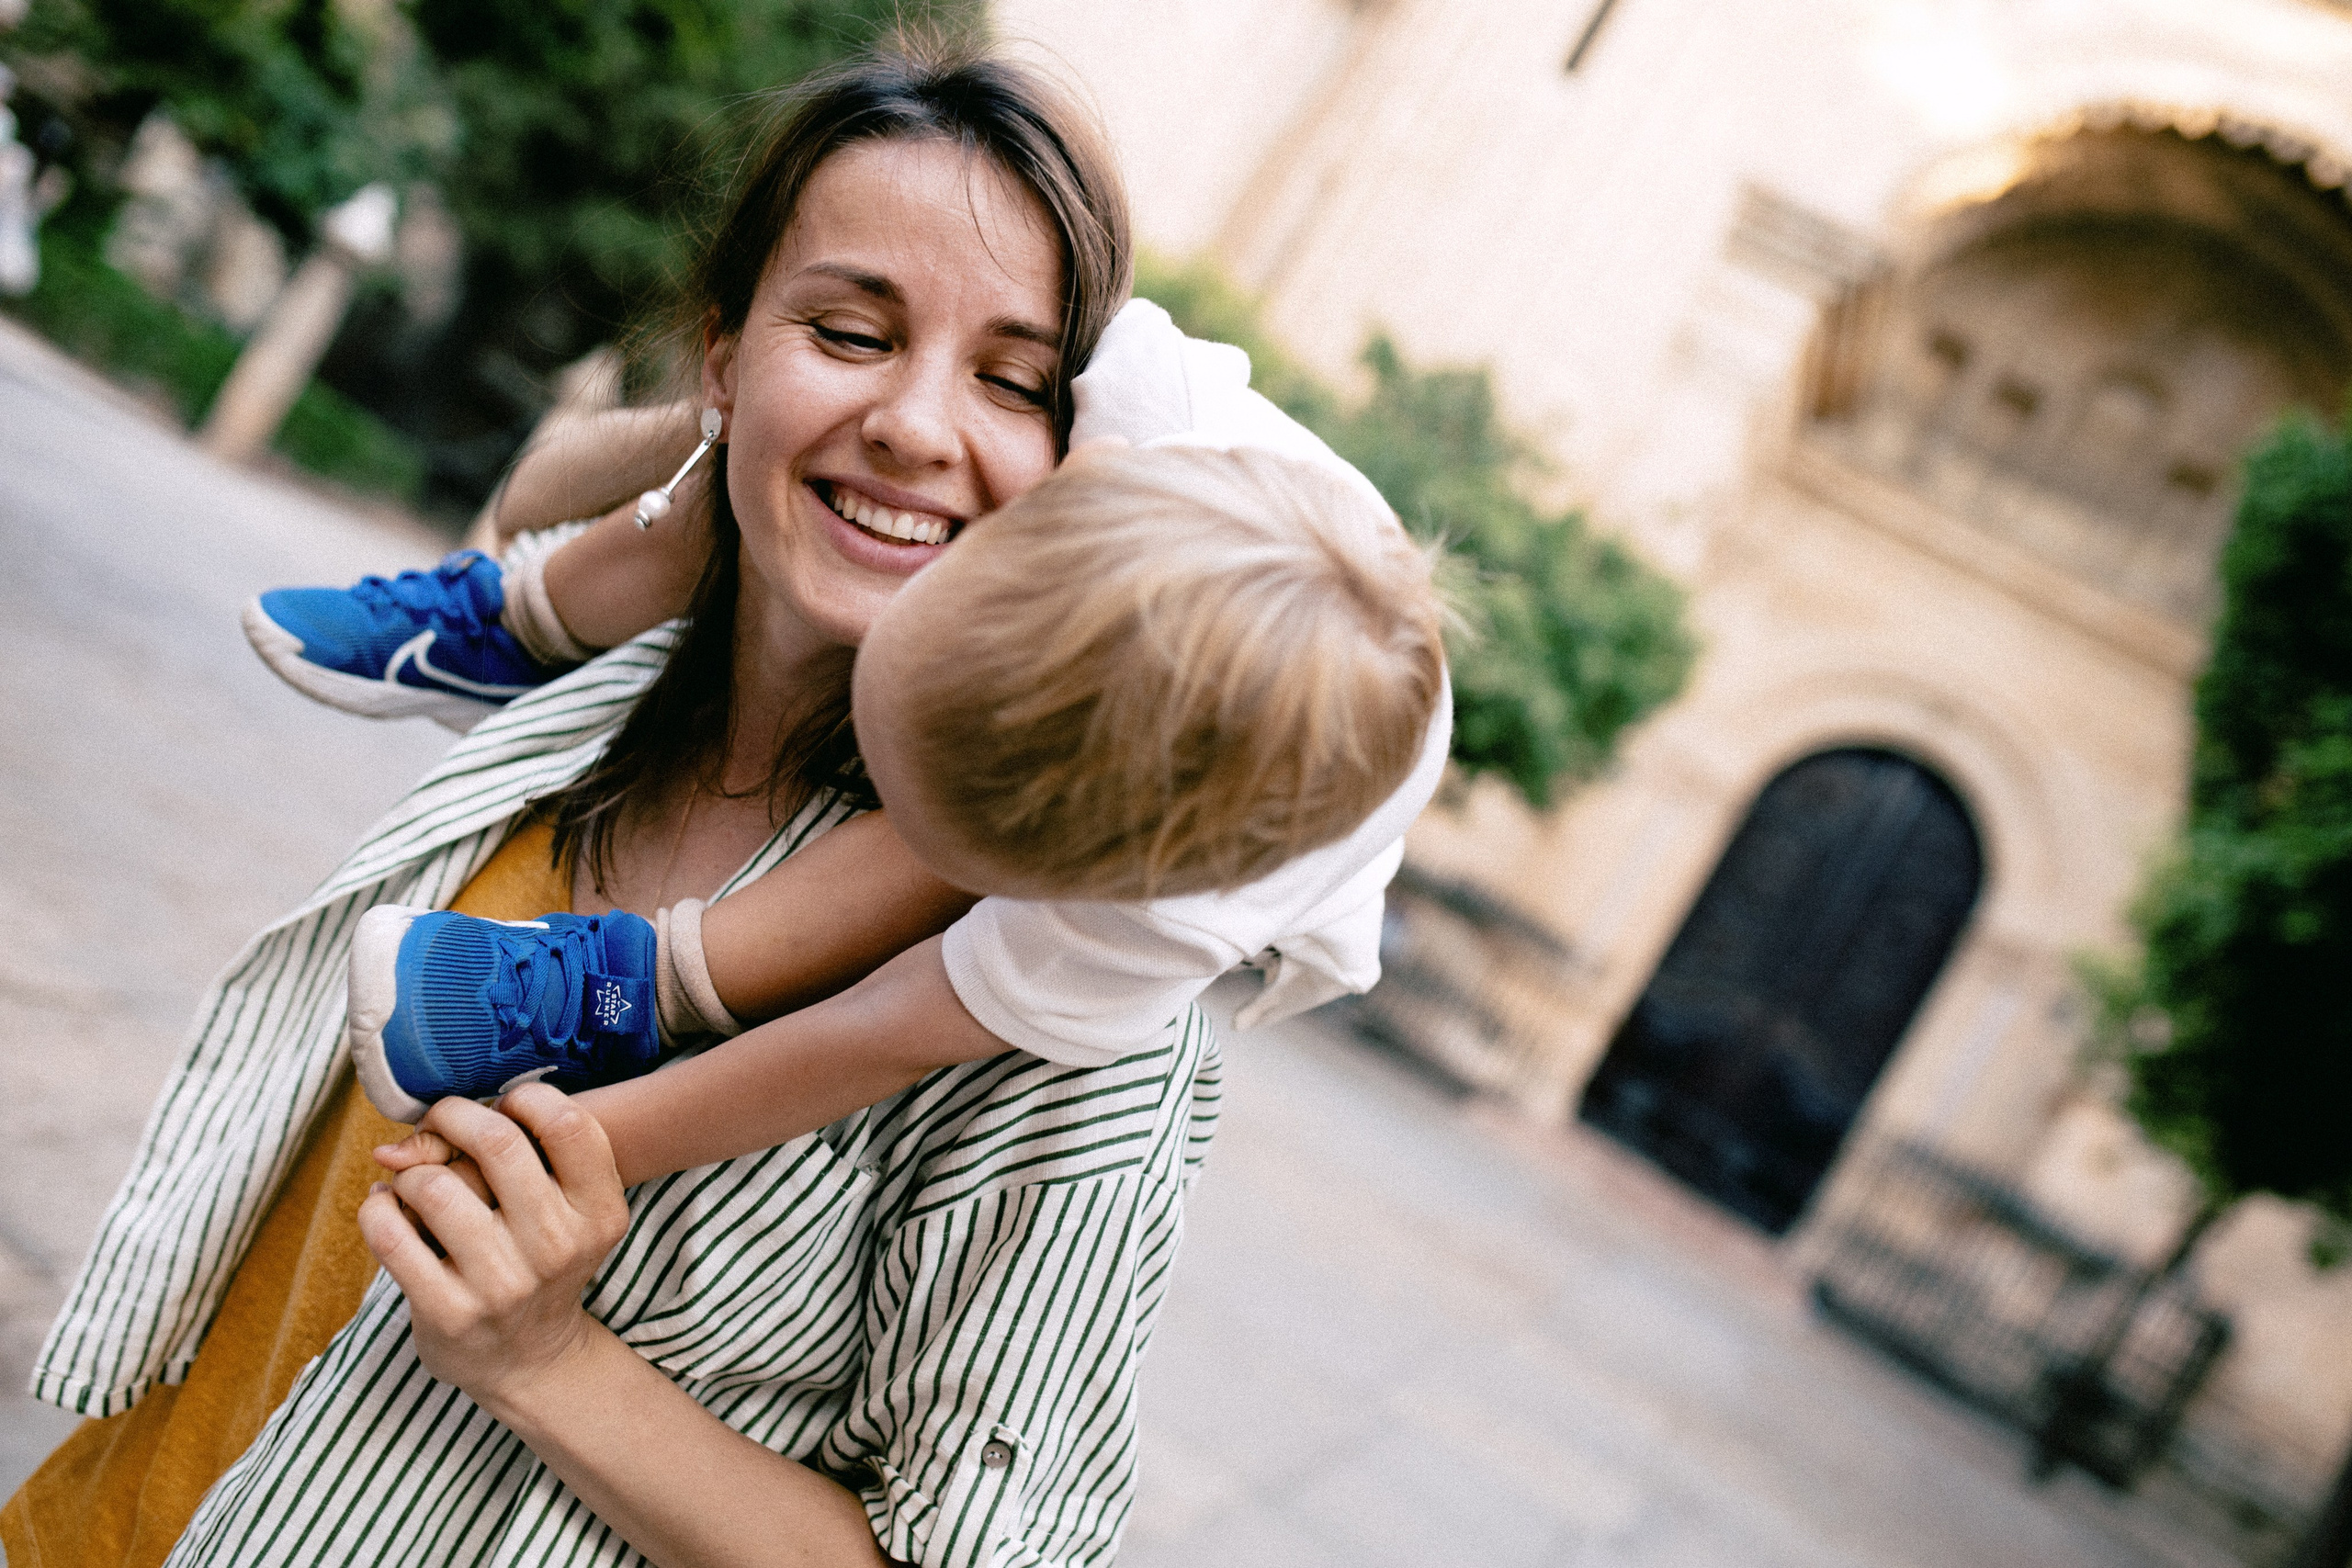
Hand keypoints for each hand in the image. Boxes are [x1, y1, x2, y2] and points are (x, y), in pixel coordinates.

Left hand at [358, 1085, 631, 1405]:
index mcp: (598, 1212)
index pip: (568, 1124)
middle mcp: (558, 1246)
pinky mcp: (449, 1311)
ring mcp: (502, 1283)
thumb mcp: (565, 1211)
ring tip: (413, 1183)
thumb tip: (415, 1129)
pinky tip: (386, 1209)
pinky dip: (377, 1208)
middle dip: (453, 1116)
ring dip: (411, 1172)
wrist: (530, 1359)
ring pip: (434, 1185)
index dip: (525, 1098)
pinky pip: (391, 1234)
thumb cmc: (540, 1260)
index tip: (503, 1108)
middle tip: (440, 1124)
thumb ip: (524, 1154)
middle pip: (498, 1141)